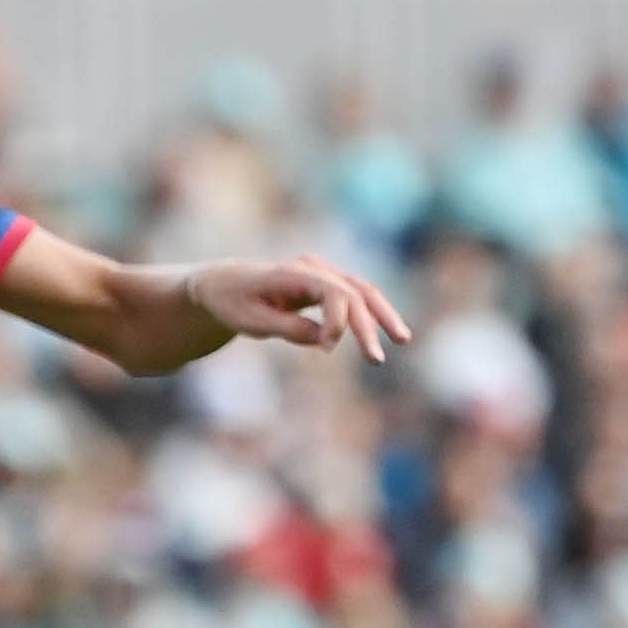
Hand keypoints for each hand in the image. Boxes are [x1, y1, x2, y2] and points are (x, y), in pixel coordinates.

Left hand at [180, 254, 410, 365]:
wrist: (224, 285)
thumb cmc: (233, 303)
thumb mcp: (251, 321)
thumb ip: (288, 329)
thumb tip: (325, 340)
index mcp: (294, 272)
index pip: (332, 292)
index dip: (337, 321)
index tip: (327, 348)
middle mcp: (314, 268)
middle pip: (355, 292)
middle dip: (369, 325)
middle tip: (377, 359)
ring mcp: (323, 274)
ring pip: (363, 291)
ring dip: (383, 315)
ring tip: (403, 340)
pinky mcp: (325, 285)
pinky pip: (355, 298)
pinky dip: (371, 315)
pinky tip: (382, 334)